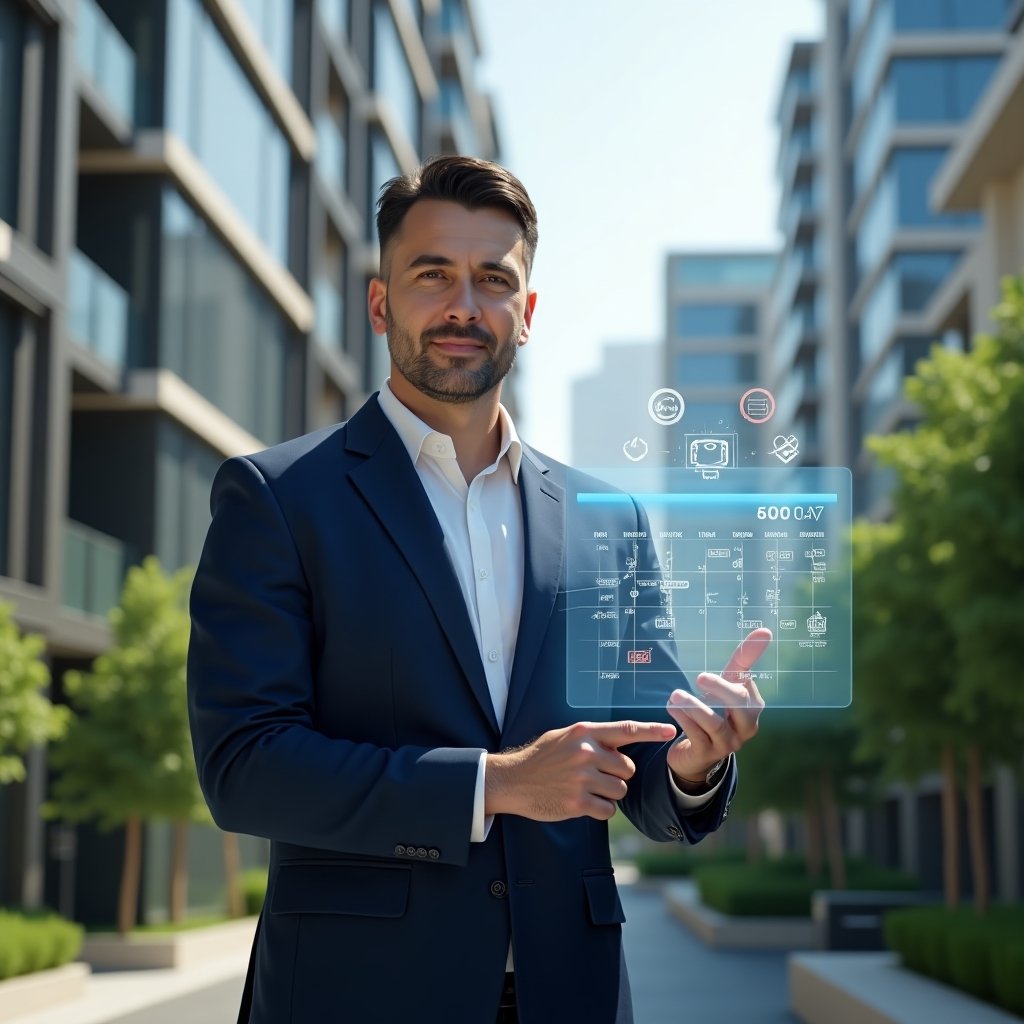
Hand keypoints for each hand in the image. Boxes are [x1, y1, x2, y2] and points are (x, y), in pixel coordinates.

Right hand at [485, 720, 676, 820]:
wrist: (512, 780)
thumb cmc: (541, 758)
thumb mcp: (565, 737)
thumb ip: (592, 739)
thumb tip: (620, 745)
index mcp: (584, 733)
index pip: (626, 730)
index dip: (651, 730)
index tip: (671, 731)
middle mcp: (586, 753)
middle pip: (627, 768)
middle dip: (617, 775)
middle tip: (594, 776)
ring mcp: (582, 778)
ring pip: (620, 790)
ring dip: (609, 794)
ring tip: (586, 789)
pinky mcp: (577, 802)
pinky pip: (608, 810)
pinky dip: (600, 810)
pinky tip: (582, 803)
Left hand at [665, 627, 771, 788]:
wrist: (697, 751)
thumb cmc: (717, 710)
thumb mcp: (728, 684)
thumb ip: (744, 660)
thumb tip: (765, 630)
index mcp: (753, 708)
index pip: (747, 686)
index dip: (736, 674)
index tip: (723, 668)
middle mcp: (746, 727)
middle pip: (741, 706)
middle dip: (722, 689)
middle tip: (700, 676)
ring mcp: (728, 744)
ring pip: (716, 724)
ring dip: (695, 707)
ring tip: (676, 694)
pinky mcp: (707, 754)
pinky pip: (698, 737)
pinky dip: (685, 720)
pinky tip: (672, 708)